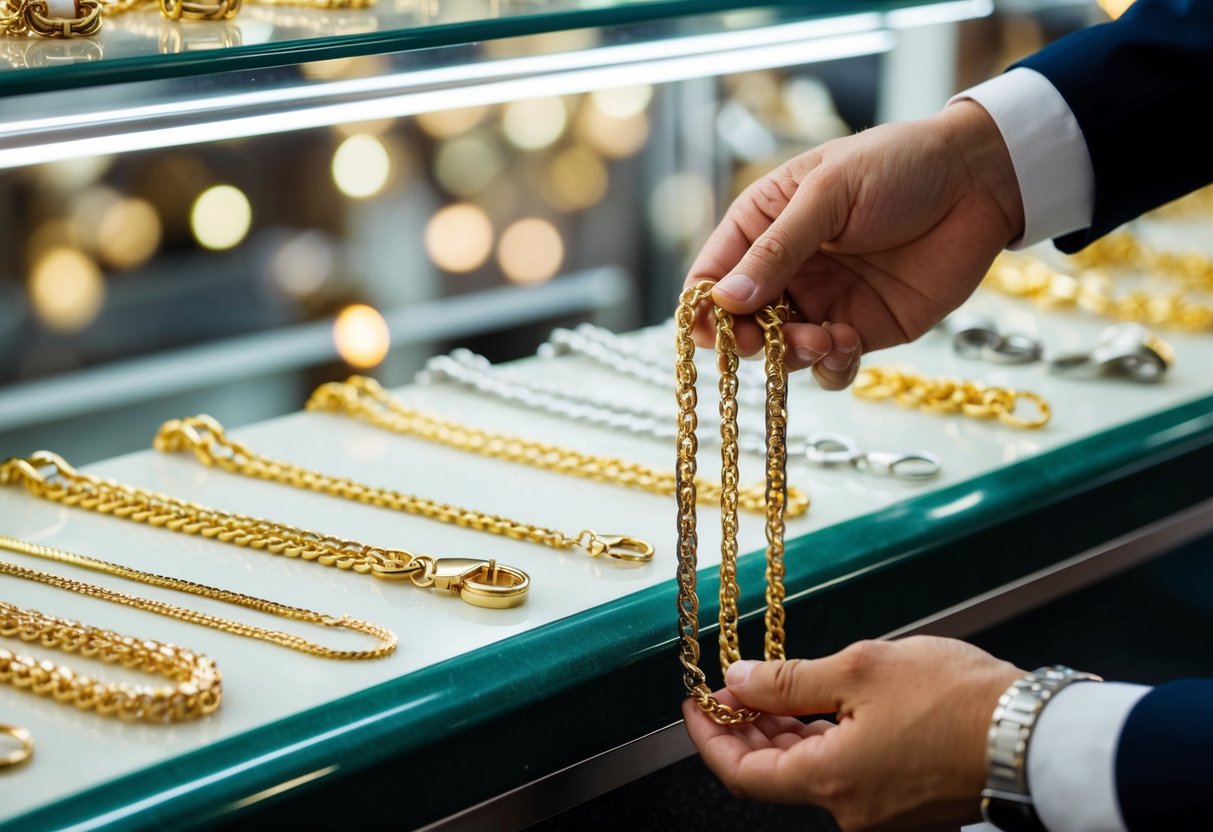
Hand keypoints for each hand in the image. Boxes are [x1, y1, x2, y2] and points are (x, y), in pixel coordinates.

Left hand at [681, 636, 1024, 830]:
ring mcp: (880, 811)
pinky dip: (820, 741)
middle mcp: (851, 810)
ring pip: (809, 773)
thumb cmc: (957, 700)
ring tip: (767, 689)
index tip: (694, 703)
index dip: (710, 738)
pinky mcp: (905, 801)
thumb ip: (788, 681)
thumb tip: (738, 682)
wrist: (1037, 733)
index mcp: (831, 781)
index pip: (742, 775)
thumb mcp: (859, 670)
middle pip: (773, 776)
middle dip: (743, 732)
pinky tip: (815, 708)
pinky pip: (844, 773)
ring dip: (782, 733)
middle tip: (728, 690)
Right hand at [684, 100, 1023, 389]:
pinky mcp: (860, 330)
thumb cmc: (897, 166)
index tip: (714, 330)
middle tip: (770, 340)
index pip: (710, 276)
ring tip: (821, 339)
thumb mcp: (828, 194)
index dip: (704, 308)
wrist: (979, 181)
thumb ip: (777, 248)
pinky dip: (830, 368)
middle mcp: (784, 270)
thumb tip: (727, 299)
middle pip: (739, 324)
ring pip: (780, 352)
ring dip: (790, 356)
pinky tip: (848, 343)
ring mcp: (821, 303)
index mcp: (762, 226)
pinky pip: (829, 367)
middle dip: (749, 340)